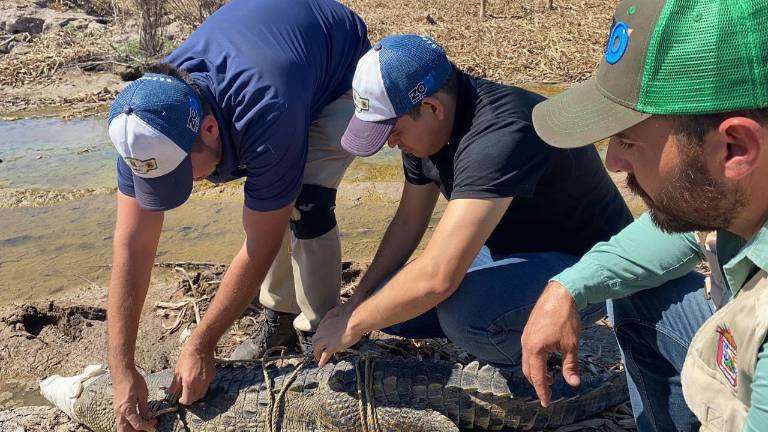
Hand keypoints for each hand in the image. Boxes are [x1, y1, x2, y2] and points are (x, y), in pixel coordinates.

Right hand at [111, 367, 156, 431]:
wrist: (121, 372)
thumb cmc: (133, 380)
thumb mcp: (143, 393)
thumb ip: (145, 407)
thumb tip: (149, 417)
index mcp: (127, 409)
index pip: (137, 424)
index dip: (147, 426)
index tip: (154, 422)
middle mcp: (119, 413)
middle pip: (125, 431)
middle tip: (147, 429)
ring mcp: (116, 411)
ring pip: (121, 428)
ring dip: (130, 430)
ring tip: (142, 427)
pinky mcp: (116, 408)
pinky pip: (120, 421)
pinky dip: (127, 425)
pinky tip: (135, 421)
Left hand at [168, 344, 215, 404]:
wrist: (200, 347)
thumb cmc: (187, 356)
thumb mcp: (178, 370)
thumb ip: (175, 384)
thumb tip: (171, 392)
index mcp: (189, 382)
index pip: (188, 400)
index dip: (183, 401)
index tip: (180, 398)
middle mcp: (199, 383)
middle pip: (195, 398)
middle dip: (189, 398)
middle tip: (185, 392)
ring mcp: (207, 380)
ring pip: (202, 394)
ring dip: (196, 393)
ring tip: (191, 386)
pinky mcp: (212, 376)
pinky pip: (207, 386)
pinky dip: (202, 386)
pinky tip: (198, 379)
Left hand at [312, 303, 363, 366]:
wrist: (354, 319)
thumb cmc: (354, 311)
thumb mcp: (348, 306)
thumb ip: (349, 307)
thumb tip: (358, 298)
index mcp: (326, 319)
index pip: (321, 328)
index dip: (321, 333)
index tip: (323, 336)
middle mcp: (323, 329)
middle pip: (316, 338)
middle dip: (315, 344)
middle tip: (317, 348)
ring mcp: (326, 338)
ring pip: (317, 347)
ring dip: (316, 352)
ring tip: (317, 357)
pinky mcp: (331, 347)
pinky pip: (324, 355)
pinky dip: (321, 360)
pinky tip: (320, 365)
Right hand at [521, 281, 582, 406]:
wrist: (560, 294)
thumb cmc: (566, 319)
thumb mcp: (571, 345)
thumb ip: (570, 365)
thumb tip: (573, 383)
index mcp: (535, 350)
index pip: (537, 377)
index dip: (542, 392)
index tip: (547, 403)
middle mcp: (526, 344)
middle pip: (528, 371)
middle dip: (537, 383)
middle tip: (548, 394)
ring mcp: (526, 336)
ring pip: (527, 361)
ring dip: (536, 372)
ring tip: (549, 379)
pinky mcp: (529, 330)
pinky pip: (528, 351)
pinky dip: (535, 361)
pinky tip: (546, 360)